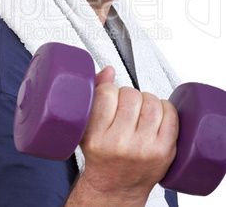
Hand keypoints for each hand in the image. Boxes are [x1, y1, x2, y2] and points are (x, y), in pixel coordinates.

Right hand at [79, 66, 178, 204]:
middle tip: (125, 106)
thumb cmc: (101, 155)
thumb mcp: (86, 127)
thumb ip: (93, 94)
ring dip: (146, 100)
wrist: (117, 186)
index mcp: (96, 136)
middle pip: (130, 95)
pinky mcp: (164, 150)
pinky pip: (170, 113)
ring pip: (151, 101)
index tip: (109, 97)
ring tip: (140, 110)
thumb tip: (109, 70)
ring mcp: (144, 147)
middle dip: (128, 95)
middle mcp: (119, 143)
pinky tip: (155, 115)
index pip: (106, 93)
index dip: (109, 89)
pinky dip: (164, 108)